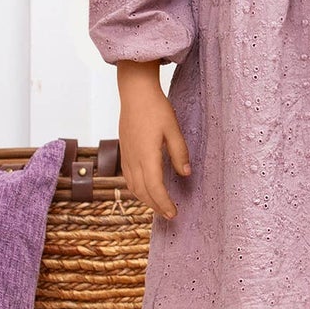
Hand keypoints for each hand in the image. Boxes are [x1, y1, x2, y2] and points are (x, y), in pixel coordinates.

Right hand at [115, 61, 191, 219]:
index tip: (174, 213)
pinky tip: (146, 190)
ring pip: (133, 187)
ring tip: (159, 207)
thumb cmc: (155, 108)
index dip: (163, 203)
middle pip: (142, 191)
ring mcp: (126, 156)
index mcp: (146, 155)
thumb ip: (179, 152)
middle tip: (170, 215)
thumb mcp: (173, 129)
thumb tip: (185, 174)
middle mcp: (133, 159)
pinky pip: (128, 178)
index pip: (154, 187)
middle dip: (156, 206)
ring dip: (146, 200)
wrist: (134, 93)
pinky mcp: (124, 152)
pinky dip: (137, 190)